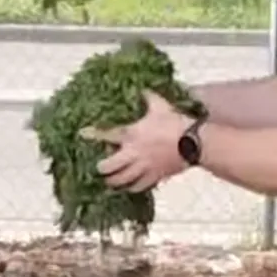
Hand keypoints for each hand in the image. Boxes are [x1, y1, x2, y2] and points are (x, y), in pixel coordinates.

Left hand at [79, 90, 196, 192]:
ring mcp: (144, 167)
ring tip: (110, 182)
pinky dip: (134, 188)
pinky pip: (141, 186)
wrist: (193, 142)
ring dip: (114, 182)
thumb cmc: (175, 123)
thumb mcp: (160, 105)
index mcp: (131, 134)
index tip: (83, 134)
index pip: (107, 134)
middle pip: (111, 166)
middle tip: (99, 169)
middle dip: (102, 169)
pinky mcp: (155, 176)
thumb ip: (148, 98)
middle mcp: (134, 153)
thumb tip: (142, 88)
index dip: (93, 134)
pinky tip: (131, 188)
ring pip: (123, 180)